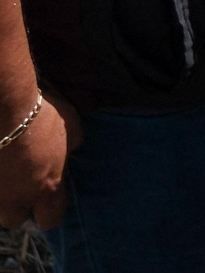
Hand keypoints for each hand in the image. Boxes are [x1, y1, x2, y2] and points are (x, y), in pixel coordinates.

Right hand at [0, 90, 76, 229]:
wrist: (3, 109)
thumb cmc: (42, 116)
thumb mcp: (71, 126)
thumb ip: (73, 145)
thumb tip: (71, 150)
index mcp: (47, 188)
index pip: (51, 220)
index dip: (48, 212)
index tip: (46, 201)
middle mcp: (16, 199)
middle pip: (14, 220)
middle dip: (17, 208)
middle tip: (19, 188)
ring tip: (4, 177)